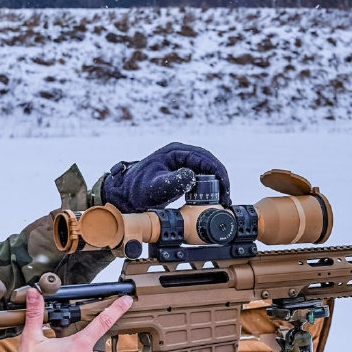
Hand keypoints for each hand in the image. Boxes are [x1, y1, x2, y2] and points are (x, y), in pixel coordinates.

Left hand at [101, 142, 230, 212]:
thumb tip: (192, 176)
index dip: (218, 173)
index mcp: (175, 152)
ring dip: (217, 182)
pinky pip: (200, 175)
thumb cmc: (136, 191)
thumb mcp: (154, 187)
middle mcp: (180, 153)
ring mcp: (180, 162)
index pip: (205, 158)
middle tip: (226, 197)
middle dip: (221, 179)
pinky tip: (213, 197)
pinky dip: (209, 185)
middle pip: (209, 162)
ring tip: (222, 199)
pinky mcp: (180, 172)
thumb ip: (172, 182)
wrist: (125, 195)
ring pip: (206, 169)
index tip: (224, 188)